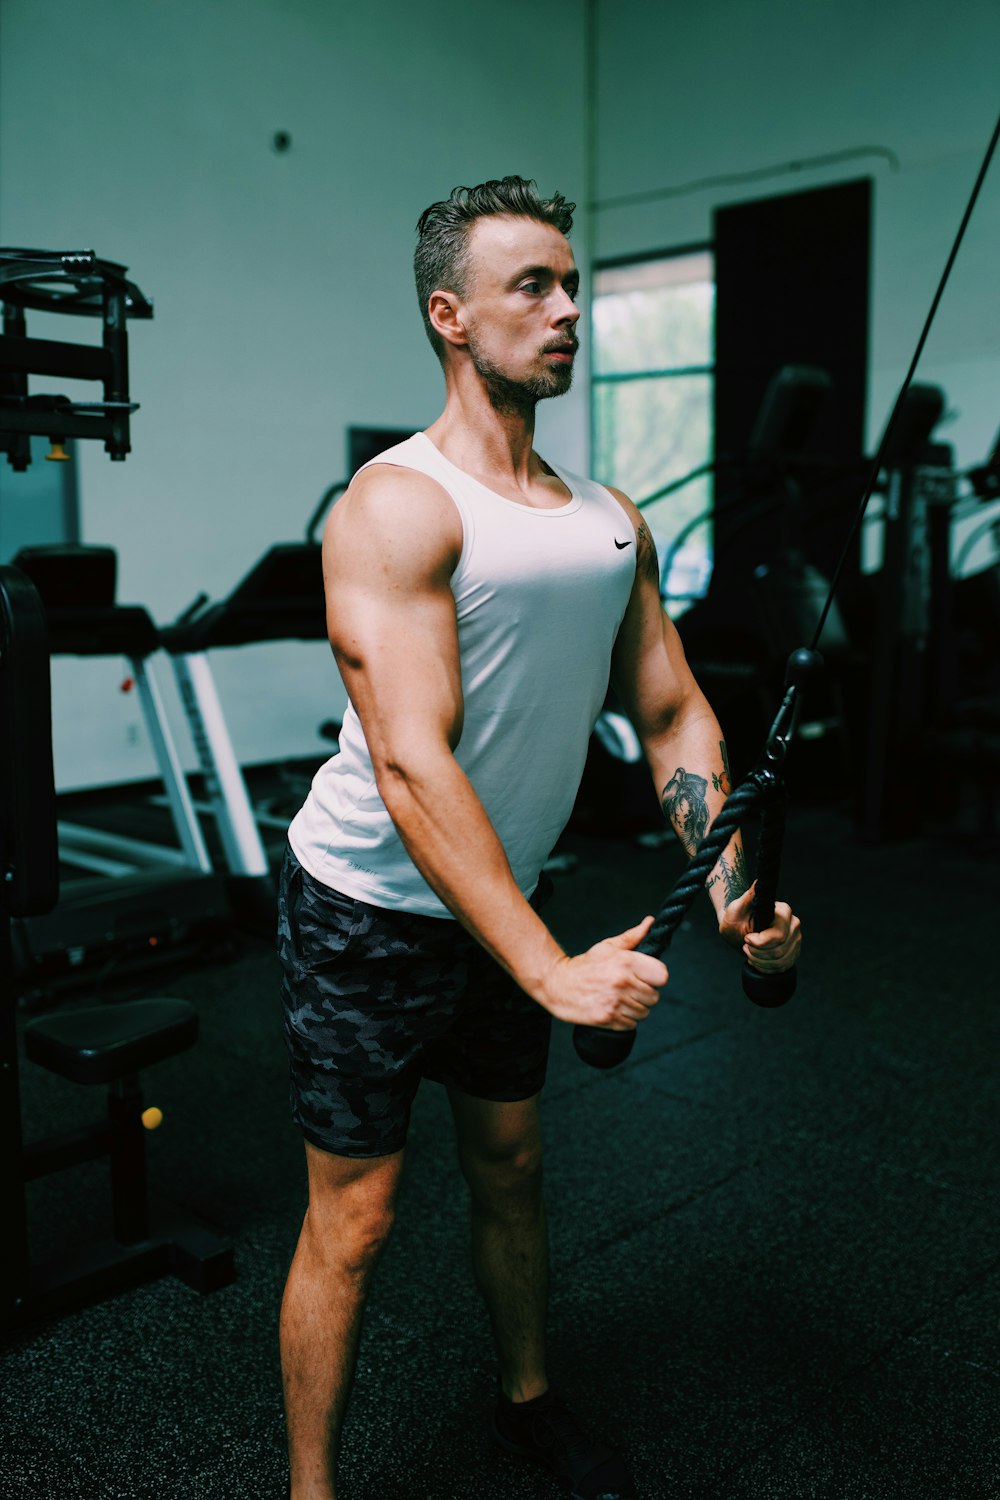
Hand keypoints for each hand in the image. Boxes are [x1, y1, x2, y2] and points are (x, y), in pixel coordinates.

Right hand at [537, 916, 668, 1028]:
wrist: (557, 983)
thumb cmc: (584, 965)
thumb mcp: (607, 947)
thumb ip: (632, 937)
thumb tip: (651, 922)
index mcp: (625, 961)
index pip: (662, 976)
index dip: (655, 978)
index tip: (645, 977)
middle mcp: (622, 981)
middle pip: (654, 997)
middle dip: (644, 994)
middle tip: (628, 989)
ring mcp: (615, 1002)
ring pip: (644, 1012)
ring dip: (634, 1008)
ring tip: (619, 999)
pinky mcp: (607, 1018)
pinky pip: (631, 1024)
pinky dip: (625, 1020)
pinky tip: (613, 1009)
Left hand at [719, 884, 801, 971]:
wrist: (738, 929)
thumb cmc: (736, 917)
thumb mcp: (737, 907)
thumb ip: (749, 897)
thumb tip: (759, 882)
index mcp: (783, 911)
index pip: (778, 935)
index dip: (760, 942)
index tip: (746, 939)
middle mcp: (794, 924)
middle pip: (779, 950)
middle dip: (758, 953)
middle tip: (745, 946)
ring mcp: (795, 939)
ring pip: (781, 960)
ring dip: (760, 960)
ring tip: (750, 952)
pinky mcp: (793, 952)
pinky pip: (783, 967)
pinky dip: (766, 967)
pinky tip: (757, 960)